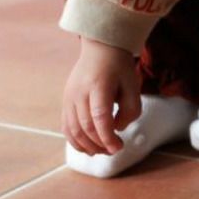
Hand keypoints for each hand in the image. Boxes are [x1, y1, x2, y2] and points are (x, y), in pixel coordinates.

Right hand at [61, 37, 141, 155]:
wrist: (100, 48)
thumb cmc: (119, 67)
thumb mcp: (133, 84)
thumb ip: (131, 109)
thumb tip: (117, 129)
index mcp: (98, 84)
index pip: (99, 117)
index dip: (108, 137)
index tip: (118, 147)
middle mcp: (79, 92)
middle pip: (85, 127)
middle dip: (100, 144)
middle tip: (115, 149)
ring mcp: (69, 97)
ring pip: (73, 130)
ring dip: (87, 146)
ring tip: (103, 150)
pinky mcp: (65, 102)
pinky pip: (66, 127)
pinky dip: (76, 141)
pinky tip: (89, 147)